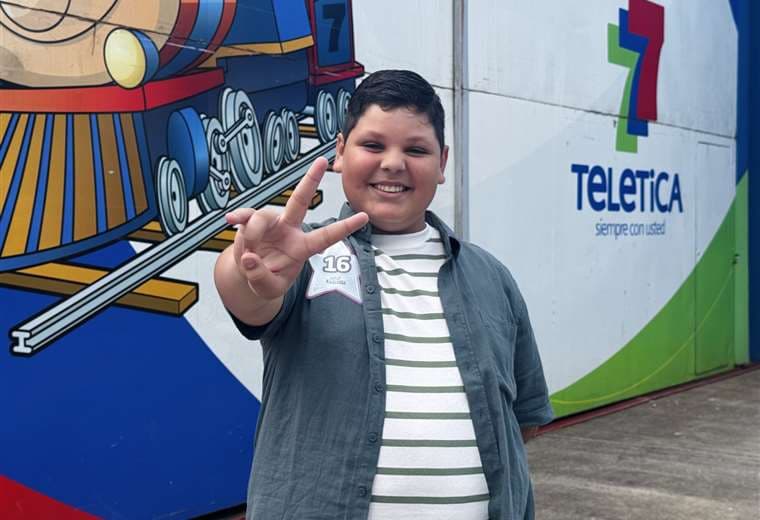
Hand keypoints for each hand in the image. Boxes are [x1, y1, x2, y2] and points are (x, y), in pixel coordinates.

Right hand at [225, 157, 367, 300]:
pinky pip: (246, 215)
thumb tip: (250, 258)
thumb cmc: (265, 279)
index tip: (364, 217)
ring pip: (263, 216)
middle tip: (321, 162)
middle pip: (301, 201)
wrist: (248, 274)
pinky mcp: (252, 221)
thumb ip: (260, 276)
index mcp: (302, 247)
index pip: (326, 236)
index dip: (345, 227)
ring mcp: (271, 223)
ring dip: (253, 234)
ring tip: (249, 253)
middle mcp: (289, 230)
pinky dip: (239, 218)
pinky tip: (231, 220)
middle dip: (310, 180)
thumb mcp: (268, 288)